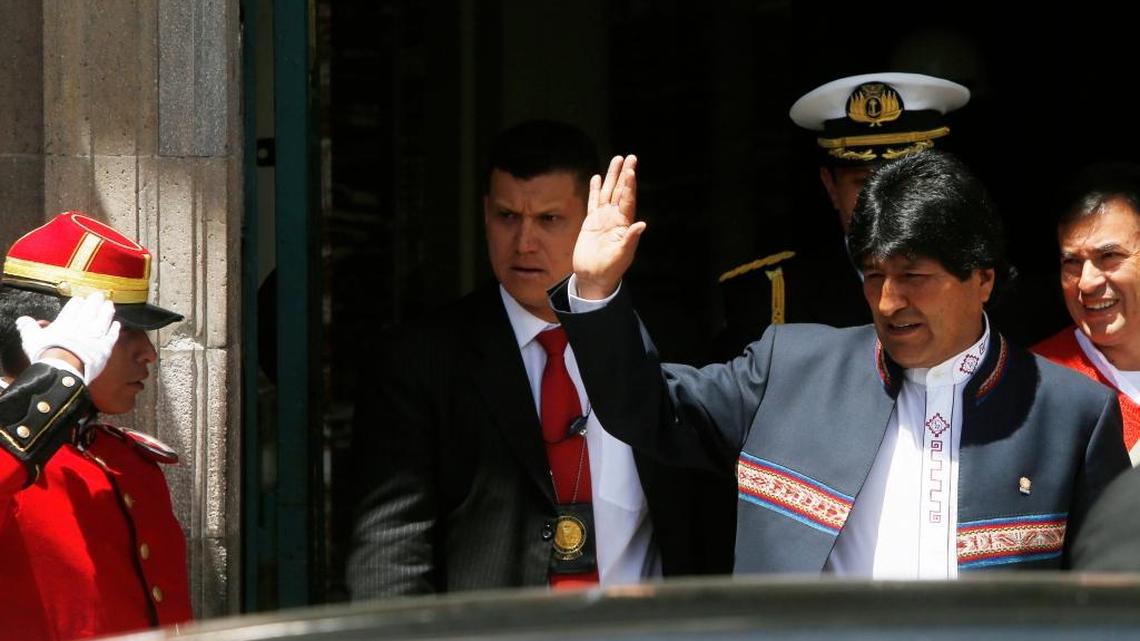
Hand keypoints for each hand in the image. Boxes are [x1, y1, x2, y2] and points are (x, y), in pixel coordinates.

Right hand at [17, 292, 120, 383]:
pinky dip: (114, 329)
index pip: (74, 307)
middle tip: (99, 295)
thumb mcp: (32, 339)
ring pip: (104, 319)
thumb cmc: (46, 353)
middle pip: (91, 309)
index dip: (77, 302)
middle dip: (95, 301)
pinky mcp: (105, 347)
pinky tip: (117, 324)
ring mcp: (96, 335)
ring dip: (107, 311)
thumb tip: (22, 320)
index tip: (80, 299)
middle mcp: (83, 325)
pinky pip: (112, 336)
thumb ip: (29, 328)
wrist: (64, 369)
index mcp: (65, 322)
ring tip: (109, 304)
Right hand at [572, 155, 645, 298]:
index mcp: (624, 225)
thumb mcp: (622, 255)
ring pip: (608, 193)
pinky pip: (594, 202)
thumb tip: (641, 224)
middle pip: (620, 191)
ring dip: (612, 177)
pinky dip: (595, 190)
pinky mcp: (591, 222)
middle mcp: (615, 218)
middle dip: (624, 174)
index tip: (631, 171)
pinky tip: (597, 178)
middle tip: (630, 157)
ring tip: (616, 160)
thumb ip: (630, 239)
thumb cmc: (610, 269)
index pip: (627, 201)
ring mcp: (603, 219)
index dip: (629, 186)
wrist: (593, 277)